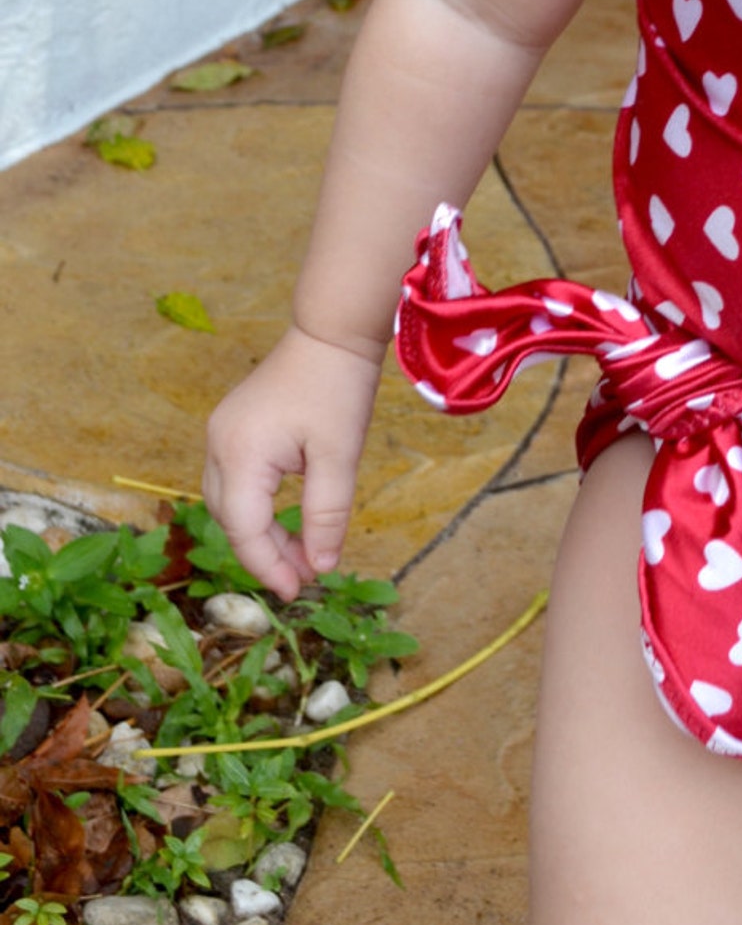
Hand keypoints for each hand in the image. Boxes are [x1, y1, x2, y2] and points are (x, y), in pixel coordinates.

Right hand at [203, 325, 381, 601]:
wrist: (330, 331)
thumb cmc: (338, 388)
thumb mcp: (339, 456)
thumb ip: (327, 515)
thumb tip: (321, 567)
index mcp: (240, 454)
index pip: (245, 529)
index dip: (269, 566)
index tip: (298, 592)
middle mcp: (218, 445)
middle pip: (230, 519)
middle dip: (264, 553)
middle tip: (305, 574)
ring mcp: (220, 432)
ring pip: (229, 502)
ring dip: (260, 531)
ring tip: (302, 552)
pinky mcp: (231, 426)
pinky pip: (235, 480)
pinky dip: (257, 506)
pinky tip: (288, 516)